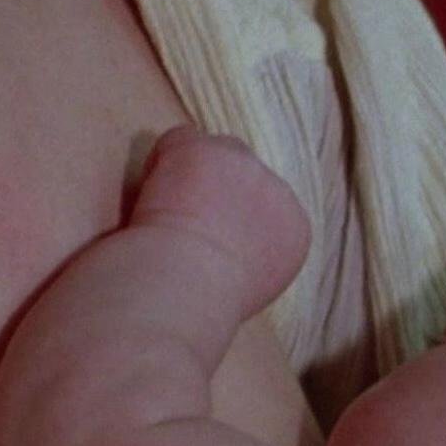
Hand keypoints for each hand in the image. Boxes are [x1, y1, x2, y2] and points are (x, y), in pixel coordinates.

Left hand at [131, 125, 310, 319]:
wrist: (186, 288)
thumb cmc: (207, 303)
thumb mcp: (249, 287)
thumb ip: (250, 257)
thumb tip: (226, 248)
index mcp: (294, 231)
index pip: (265, 207)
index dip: (232, 219)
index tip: (209, 243)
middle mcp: (278, 191)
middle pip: (245, 175)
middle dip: (216, 191)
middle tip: (184, 226)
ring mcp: (244, 165)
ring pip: (215, 154)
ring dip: (191, 175)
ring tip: (165, 214)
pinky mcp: (208, 149)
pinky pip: (180, 141)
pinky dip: (161, 163)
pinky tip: (150, 199)